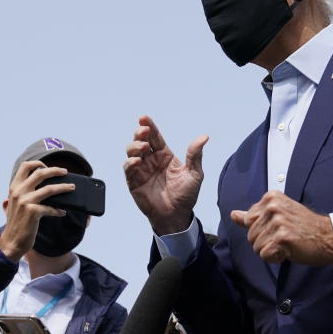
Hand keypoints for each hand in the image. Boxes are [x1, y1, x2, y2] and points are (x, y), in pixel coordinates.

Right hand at [0, 161, 75, 260]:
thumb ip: (23, 193)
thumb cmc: (16, 223)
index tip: (47, 166)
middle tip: (65, 172)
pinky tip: (62, 212)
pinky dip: (58, 210)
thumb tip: (41, 185)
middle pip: (40, 173)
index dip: (38, 163)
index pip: (25, 166)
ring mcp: (25, 201)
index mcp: (14, 188)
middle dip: (55, 170)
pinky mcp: (33, 212)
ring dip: (63, 187)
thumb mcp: (15, 204)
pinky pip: (51, 208)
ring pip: (50, 189)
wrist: (11, 242)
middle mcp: (18, 192)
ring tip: (72, 187)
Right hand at [124, 115, 207, 234]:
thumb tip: (204, 136)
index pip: (155, 137)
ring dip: (134, 146)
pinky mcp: (134, 181)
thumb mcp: (195, 174)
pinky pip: (128, 168)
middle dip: (140, 133)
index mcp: (165, 155)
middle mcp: (151, 160)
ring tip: (143, 147)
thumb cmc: (186, 195)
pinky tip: (137, 160)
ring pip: (132, 151)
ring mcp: (142, 170)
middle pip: (141, 140)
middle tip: (143, 130)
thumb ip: (195, 155)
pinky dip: (130, 162)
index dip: (149, 126)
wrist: (176, 215)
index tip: (144, 118)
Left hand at [231, 191, 332, 265]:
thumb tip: (233, 215)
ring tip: (287, 244)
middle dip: (266, 242)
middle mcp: (273, 207)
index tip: (279, 228)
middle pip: (250, 236)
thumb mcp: (278, 214)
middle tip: (285, 238)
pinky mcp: (282, 237)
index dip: (262, 230)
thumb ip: (253, 215)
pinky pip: (265, 255)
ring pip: (256, 247)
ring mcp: (278, 221)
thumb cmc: (304, 227)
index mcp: (270, 198)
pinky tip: (289, 251)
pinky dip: (276, 258)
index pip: (248, 221)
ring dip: (271, 251)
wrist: (328, 237)